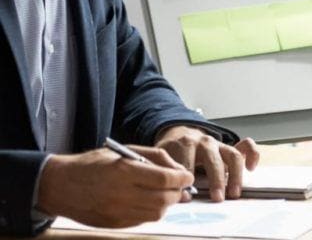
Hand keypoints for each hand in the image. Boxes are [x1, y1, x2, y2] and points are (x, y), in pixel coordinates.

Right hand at [35, 146, 192, 227]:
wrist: (61, 185)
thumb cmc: (93, 164)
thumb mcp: (124, 151)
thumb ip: (154, 158)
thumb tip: (178, 171)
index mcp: (124, 171)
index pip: (165, 179)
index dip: (182, 178)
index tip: (186, 176)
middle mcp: (121, 194)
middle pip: (164, 199)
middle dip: (177, 192)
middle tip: (178, 186)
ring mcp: (117, 211)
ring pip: (157, 213)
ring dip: (166, 204)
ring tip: (164, 194)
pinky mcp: (114, 223)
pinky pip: (143, 220)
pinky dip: (152, 212)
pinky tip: (148, 202)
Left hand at [155, 126, 260, 200]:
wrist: (178, 135)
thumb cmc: (171, 154)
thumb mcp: (162, 160)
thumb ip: (169, 174)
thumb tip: (180, 196)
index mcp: (185, 144)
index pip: (188, 163)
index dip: (186, 181)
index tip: (187, 197)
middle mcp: (204, 142)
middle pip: (213, 160)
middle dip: (216, 180)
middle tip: (218, 199)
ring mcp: (219, 144)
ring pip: (232, 156)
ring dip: (235, 175)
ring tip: (234, 193)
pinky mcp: (229, 146)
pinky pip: (246, 146)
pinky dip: (252, 154)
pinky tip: (251, 168)